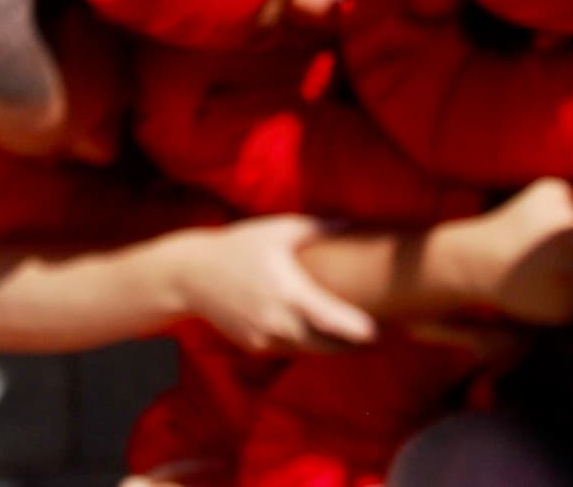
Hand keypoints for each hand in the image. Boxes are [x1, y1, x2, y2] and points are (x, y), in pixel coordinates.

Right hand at [175, 216, 380, 353]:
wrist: (191, 275)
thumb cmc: (239, 246)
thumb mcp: (279, 230)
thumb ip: (319, 227)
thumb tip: (353, 222)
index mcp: (287, 292)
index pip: (330, 320)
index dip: (356, 331)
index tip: (379, 332)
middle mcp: (277, 321)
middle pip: (325, 346)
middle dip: (353, 346)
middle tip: (380, 338)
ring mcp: (265, 338)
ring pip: (309, 351)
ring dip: (332, 349)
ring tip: (357, 340)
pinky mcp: (255, 346)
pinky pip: (290, 350)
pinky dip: (308, 346)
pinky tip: (323, 337)